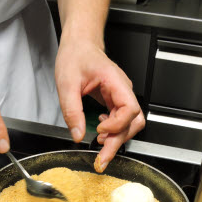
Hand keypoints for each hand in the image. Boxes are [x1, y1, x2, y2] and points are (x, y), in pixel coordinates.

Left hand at [55, 38, 144, 171]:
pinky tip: (100, 132)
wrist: (79, 45)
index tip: (98, 130)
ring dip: (117, 139)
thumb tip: (77, 134)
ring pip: (130, 124)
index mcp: (115, 82)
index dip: (117, 124)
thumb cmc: (76, 56)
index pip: (130, 109)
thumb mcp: (67, 83)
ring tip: (101, 147)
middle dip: (118, 141)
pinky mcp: (115, 101)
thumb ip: (72, 110)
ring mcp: (121, 96)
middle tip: (102, 157)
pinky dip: (113, 132)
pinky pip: (121, 120)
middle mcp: (123, 90)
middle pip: (134, 121)